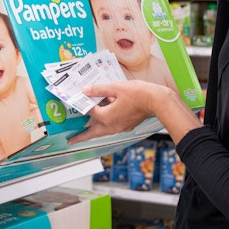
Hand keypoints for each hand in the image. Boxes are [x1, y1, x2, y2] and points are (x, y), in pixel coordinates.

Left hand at [68, 79, 201, 144]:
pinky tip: (104, 118)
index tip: (77, 101)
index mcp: (107, 117)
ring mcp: (120, 127)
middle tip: (71, 140)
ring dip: (93, 131)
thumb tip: (85, 90)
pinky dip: (104, 125)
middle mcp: (112, 126)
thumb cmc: (138, 93)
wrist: (157, 101)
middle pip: (93, 133)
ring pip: (102, 131)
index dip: (83, 105)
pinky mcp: (127, 126)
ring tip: (84, 131)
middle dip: (81, 136)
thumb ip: (99, 90)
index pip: (90, 112)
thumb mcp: (116, 87)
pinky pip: (111, 128)